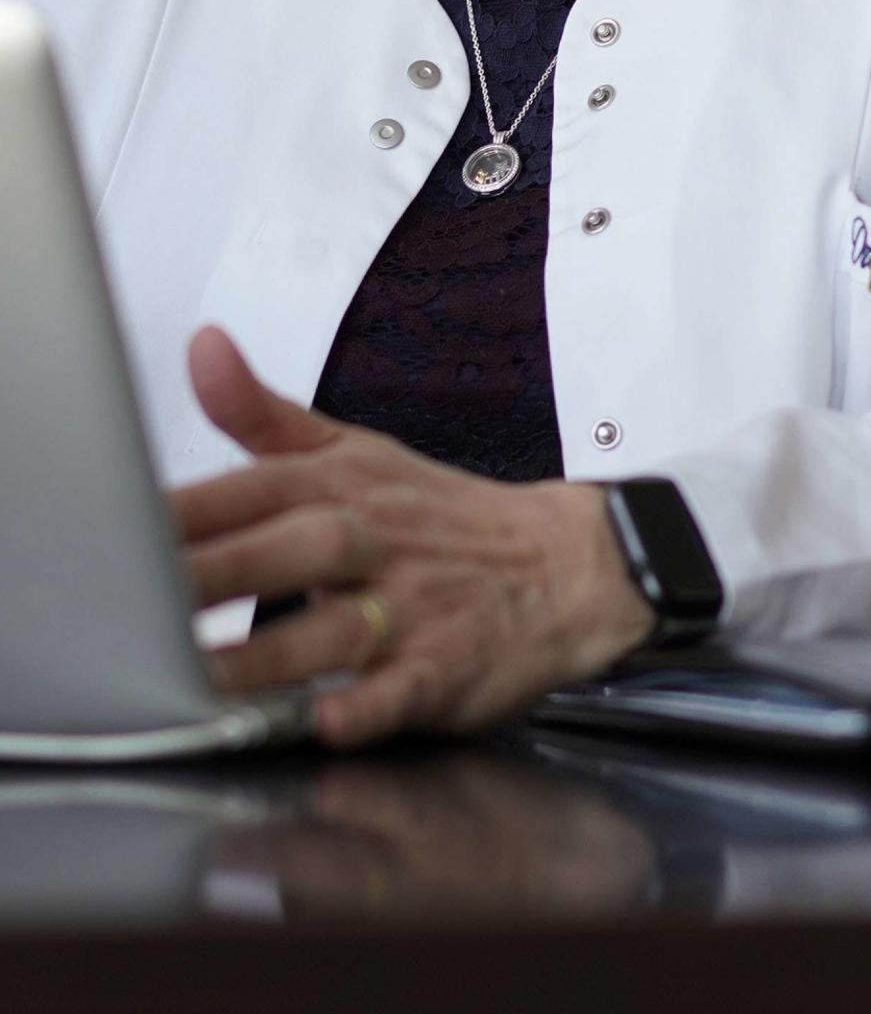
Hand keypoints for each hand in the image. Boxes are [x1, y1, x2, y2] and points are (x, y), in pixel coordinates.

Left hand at [171, 326, 655, 747]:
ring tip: (197, 681)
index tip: (113, 530)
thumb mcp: (355, 451)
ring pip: (335, 627)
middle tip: (135, 606)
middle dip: (212, 574)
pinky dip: (370, 705)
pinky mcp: (449, 666)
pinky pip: (408, 688)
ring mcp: (414, 605)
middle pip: (286, 549)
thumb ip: (264, 414)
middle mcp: (373, 538)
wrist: (563, 561)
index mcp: (342, 483)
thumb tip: (202, 347)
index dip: (181, 512)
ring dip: (267, 655)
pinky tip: (328, 718)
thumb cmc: (439, 514)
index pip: (250, 488)